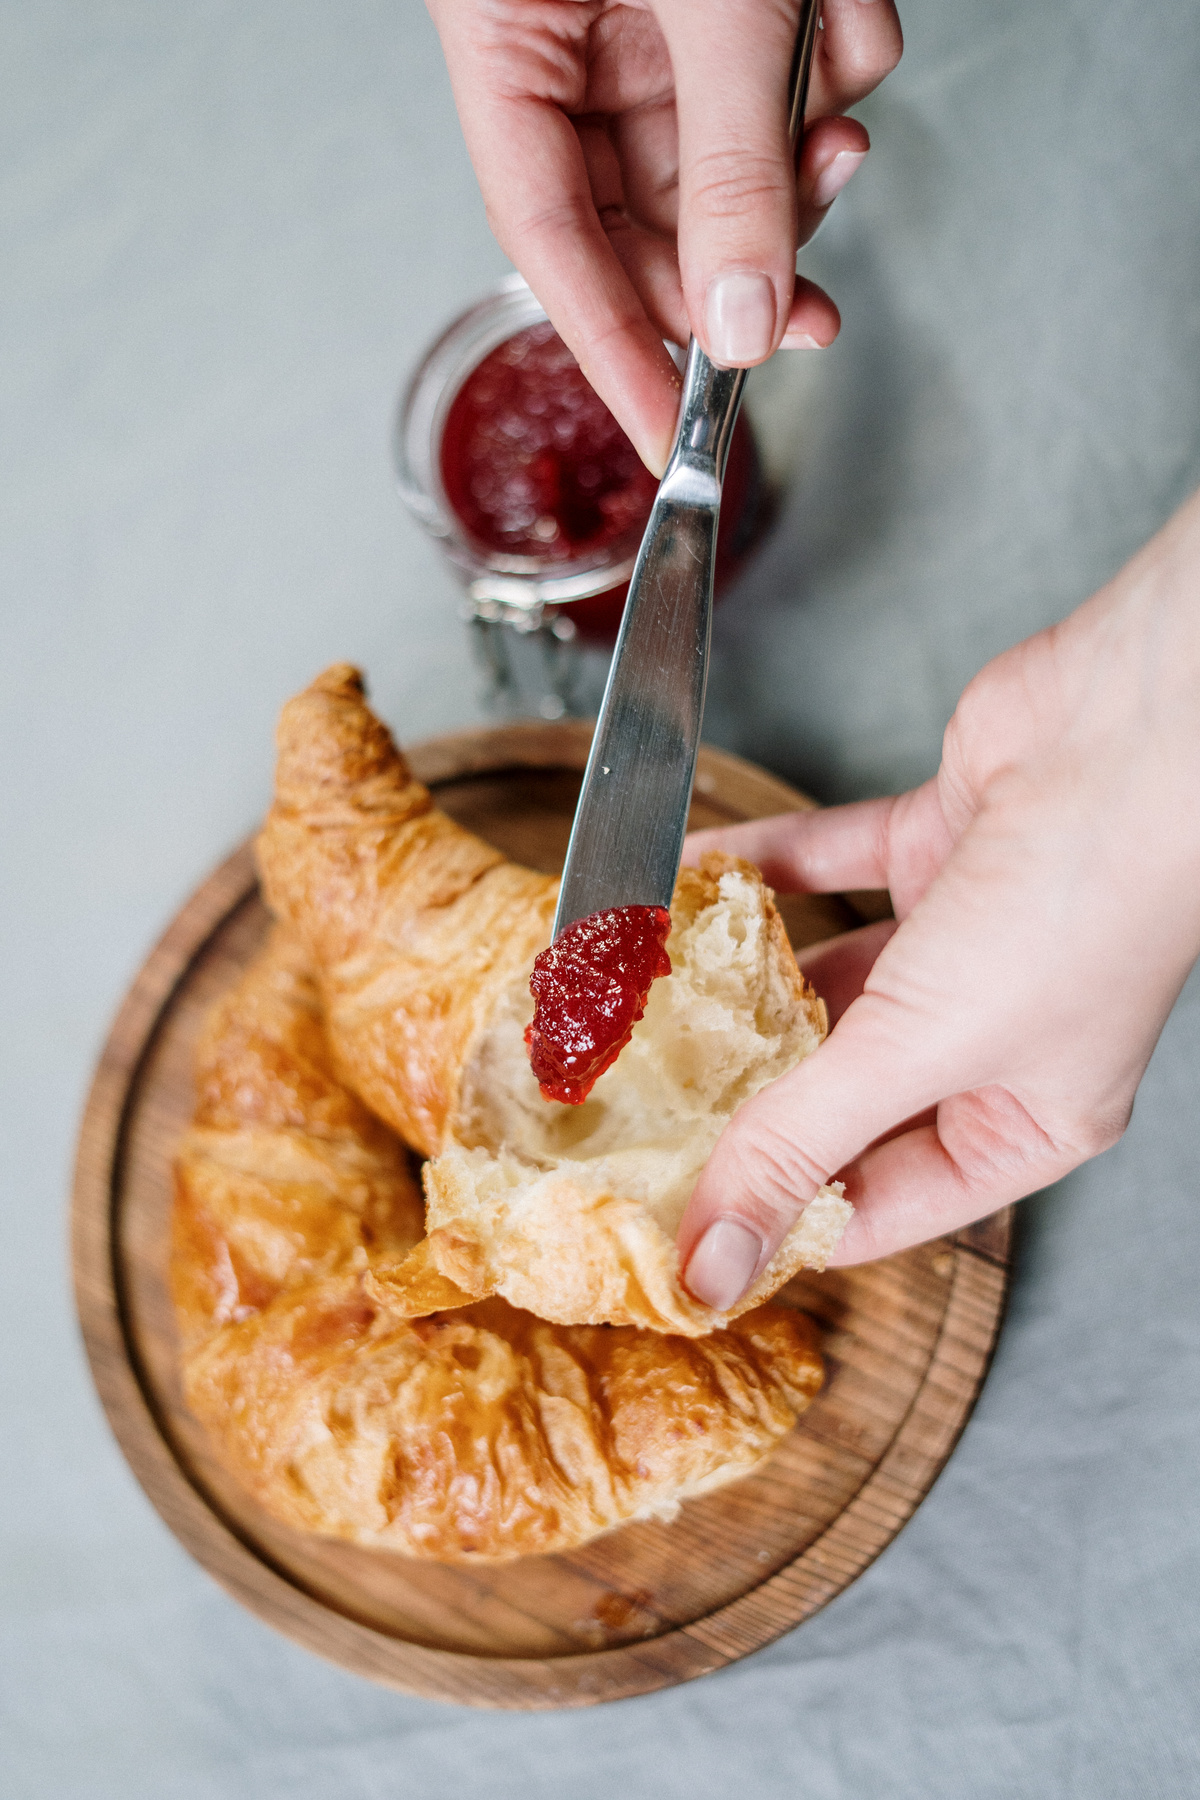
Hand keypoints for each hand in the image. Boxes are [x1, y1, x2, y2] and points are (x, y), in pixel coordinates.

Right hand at [427, 0, 902, 472]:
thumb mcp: (714, 5)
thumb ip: (730, 163)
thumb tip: (742, 320)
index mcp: (504, 34)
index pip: (550, 239)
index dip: (613, 352)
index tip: (666, 439)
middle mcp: (568, 45)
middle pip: (647, 218)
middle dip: (747, 255)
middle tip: (805, 307)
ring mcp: (643, 26)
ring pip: (729, 158)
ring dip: (803, 154)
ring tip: (838, 109)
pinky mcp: (715, 7)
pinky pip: (778, 81)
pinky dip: (834, 63)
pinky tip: (838, 19)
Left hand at [678, 489, 1199, 1304]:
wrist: (1147, 726)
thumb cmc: (1084, 904)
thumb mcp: (922, 1050)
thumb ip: (801, 1142)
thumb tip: (717, 1263)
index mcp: (1023, 1124)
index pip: (874, 1206)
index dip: (773, 1221)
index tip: (670, 1225)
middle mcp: (993, 1039)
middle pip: (836, 1096)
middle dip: (739, 1099)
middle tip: (632, 1116)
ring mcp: (966, 939)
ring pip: (826, 981)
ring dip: (738, 983)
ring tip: (643, 1004)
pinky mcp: (939, 846)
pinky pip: (826, 869)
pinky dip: (761, 872)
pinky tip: (688, 880)